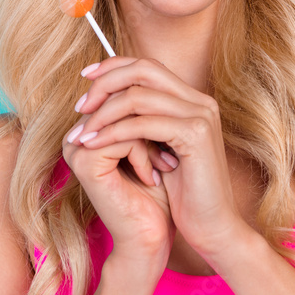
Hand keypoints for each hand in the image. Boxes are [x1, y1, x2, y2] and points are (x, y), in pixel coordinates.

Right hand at [62, 86, 177, 267]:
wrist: (151, 238)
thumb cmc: (159, 193)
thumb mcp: (156, 141)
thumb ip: (148, 110)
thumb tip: (157, 71)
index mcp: (92, 127)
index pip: (123, 86)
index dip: (155, 107)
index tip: (172, 138)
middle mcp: (79, 133)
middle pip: (125, 96)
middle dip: (155, 120)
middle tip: (172, 149)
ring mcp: (77, 146)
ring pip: (128, 115)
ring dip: (154, 141)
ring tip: (167, 165)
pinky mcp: (85, 161)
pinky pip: (125, 137)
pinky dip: (146, 157)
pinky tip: (153, 180)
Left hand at [70, 56, 245, 259]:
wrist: (214, 227)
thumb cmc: (187, 195)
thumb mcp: (162, 152)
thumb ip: (146, 124)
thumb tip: (106, 104)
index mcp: (194, 101)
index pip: (148, 66)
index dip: (114, 66)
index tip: (86, 77)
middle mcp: (200, 101)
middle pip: (143, 70)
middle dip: (105, 84)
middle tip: (80, 107)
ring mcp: (200, 116)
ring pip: (138, 95)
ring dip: (102, 113)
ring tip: (82, 133)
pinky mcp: (195, 135)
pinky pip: (142, 124)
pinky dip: (112, 132)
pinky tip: (93, 145)